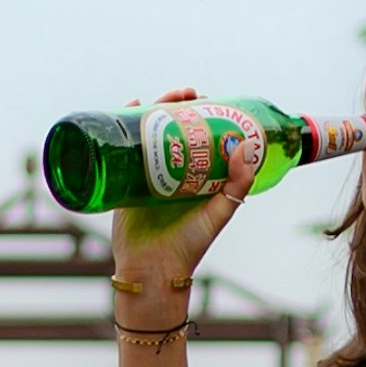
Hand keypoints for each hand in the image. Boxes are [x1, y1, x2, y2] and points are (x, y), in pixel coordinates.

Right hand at [110, 87, 245, 307]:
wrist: (153, 272)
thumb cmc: (189, 247)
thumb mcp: (219, 212)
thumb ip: (237, 184)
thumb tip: (245, 146)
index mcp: (194, 177)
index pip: (199, 136)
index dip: (203, 115)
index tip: (208, 100)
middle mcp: (170, 173)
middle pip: (171, 129)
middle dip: (176, 106)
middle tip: (185, 94)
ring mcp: (145, 177)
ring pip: (147, 135)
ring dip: (150, 111)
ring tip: (155, 98)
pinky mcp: (124, 185)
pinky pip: (121, 152)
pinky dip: (120, 128)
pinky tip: (125, 108)